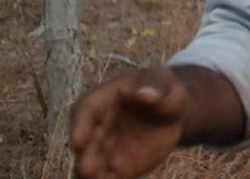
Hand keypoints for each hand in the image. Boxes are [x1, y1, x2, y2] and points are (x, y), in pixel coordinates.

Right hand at [70, 67, 188, 178]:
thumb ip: (155, 85)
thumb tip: (144, 94)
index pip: (85, 111)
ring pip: (93, 164)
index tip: (77, 142)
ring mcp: (107, 148)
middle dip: (85, 156)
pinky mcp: (119, 167)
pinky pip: (110, 177)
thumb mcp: (163, 81)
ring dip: (91, 174)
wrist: (172, 111)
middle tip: (87, 169)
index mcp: (103, 100)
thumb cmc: (163, 89)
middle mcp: (99, 127)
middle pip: (86, 142)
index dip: (79, 127)